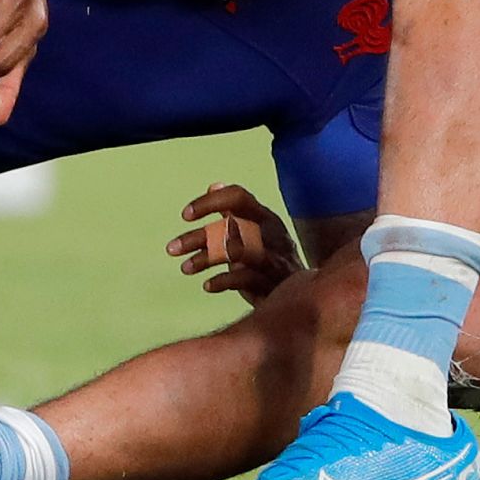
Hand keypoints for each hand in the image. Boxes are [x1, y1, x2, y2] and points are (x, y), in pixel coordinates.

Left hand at [165, 182, 303, 304]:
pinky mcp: (274, 284)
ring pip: (238, 252)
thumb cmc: (272, 258)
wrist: (308, 294)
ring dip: (206, 259)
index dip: (210, 202)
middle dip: (199, 237)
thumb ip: (234, 210)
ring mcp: (276, 259)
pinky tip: (207, 285)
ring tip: (185, 268)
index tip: (185, 215)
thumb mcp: (255, 231)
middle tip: (171, 249)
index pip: (238, 197)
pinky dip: (223, 281)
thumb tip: (213, 185)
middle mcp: (273, 235)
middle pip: (232, 227)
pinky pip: (245, 280)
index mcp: (266, 217)